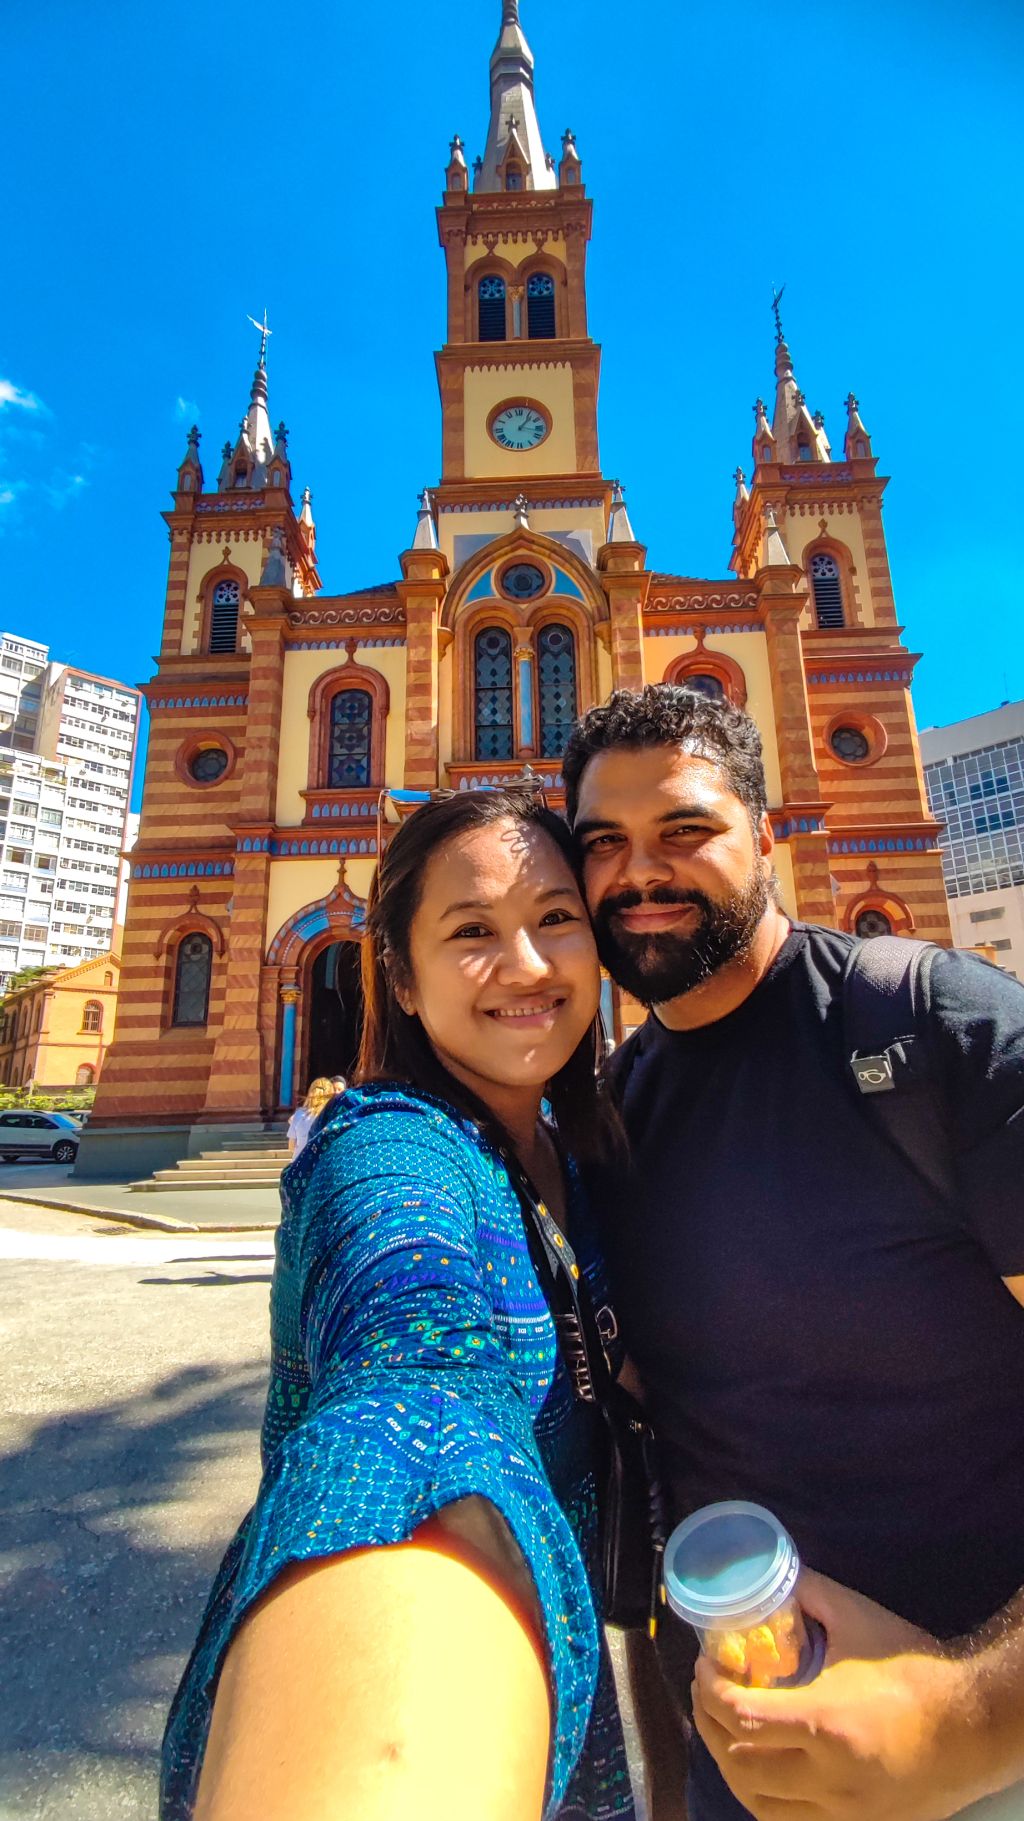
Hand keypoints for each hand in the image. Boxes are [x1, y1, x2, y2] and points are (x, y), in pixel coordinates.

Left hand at [691, 1569, 990, 1820]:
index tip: (704, 1668)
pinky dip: (762, 1796)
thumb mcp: (859, 1620)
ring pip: (758, 1802)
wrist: (971, 1727)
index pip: (742, 1717)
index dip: (711, 1692)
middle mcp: (828, 1777)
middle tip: (706, 1694)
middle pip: (740, 1763)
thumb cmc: (914, 1669)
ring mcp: (841, 1810)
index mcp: (826, 1723)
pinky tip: (758, 1768)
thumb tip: (771, 1577)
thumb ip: (811, 1595)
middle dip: (710, 1725)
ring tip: (724, 1731)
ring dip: (730, 1765)